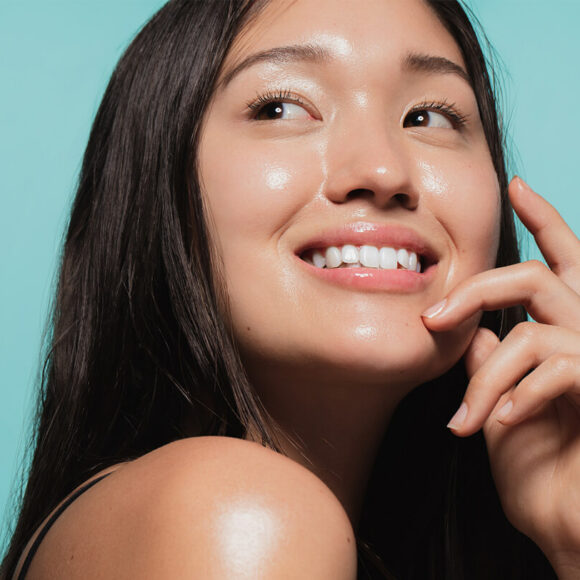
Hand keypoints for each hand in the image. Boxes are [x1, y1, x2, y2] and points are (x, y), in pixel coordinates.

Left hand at [422, 177, 579, 575]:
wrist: (570, 519)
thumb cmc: (539, 458)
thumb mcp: (502, 395)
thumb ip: (490, 354)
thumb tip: (466, 328)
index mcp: (566, 324)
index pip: (559, 256)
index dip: (543, 217)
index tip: (516, 183)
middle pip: (532, 276)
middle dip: (477, 291)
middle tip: (432, 320)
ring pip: (529, 333)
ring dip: (486, 382)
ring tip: (462, 423)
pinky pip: (553, 367)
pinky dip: (514, 397)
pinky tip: (495, 424)